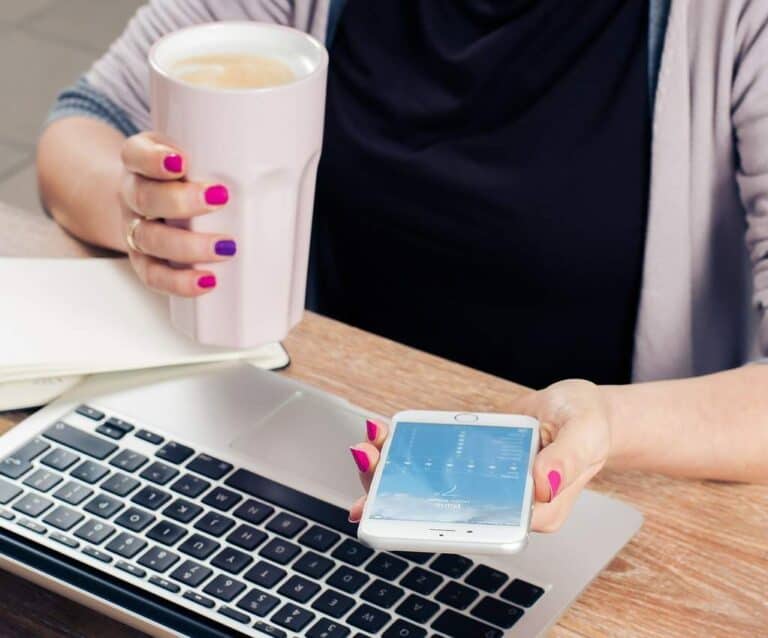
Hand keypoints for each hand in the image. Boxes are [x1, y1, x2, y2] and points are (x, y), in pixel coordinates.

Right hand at [119, 131, 235, 295]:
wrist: (148, 203)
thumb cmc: (182, 178)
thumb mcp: (192, 155)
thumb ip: (216, 155)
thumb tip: (271, 163)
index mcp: (141, 163)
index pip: (136, 154)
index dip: (154, 159)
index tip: (181, 162)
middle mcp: (133, 195)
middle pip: (146, 198)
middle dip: (182, 201)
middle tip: (220, 198)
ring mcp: (135, 230)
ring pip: (150, 240)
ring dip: (188, 246)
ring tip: (224, 248)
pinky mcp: (143, 261)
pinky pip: (154, 275)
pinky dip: (179, 282)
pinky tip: (206, 282)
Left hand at [348, 380, 611, 532]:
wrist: (580, 409)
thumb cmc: (588, 425)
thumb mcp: (585, 435)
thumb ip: (566, 460)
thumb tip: (541, 482)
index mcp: (529, 512)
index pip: (473, 526)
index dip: (428, 522)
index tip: (391, 505)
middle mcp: (501, 503)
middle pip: (441, 508)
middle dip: (395, 490)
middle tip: (368, 459)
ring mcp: (484, 482)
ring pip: (432, 485)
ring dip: (394, 469)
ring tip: (367, 447)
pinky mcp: (472, 460)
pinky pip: (437, 459)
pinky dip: (410, 449)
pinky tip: (386, 437)